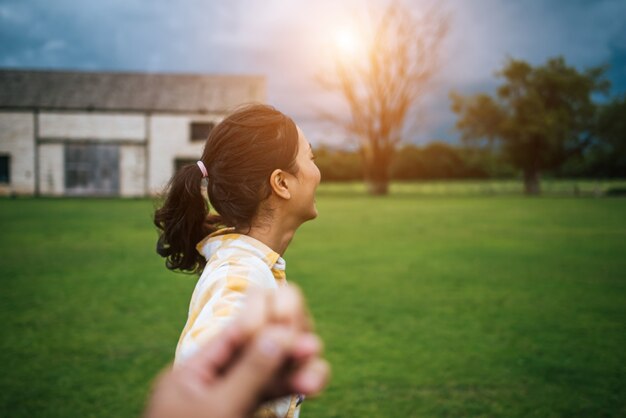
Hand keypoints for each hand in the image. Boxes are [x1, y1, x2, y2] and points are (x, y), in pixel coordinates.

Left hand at [144, 285, 329, 417]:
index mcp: (190, 375)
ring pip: (265, 385)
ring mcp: (225, 407)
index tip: (290, 302)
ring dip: (293, 377)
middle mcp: (209, 387)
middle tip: (312, 346)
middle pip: (252, 358)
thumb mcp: (217, 410)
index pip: (230, 338)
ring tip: (317, 377)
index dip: (261, 318)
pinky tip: (307, 386)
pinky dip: (286, 395)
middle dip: (284, 351)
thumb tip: (279, 333)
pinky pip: (265, 405)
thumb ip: (249, 372)